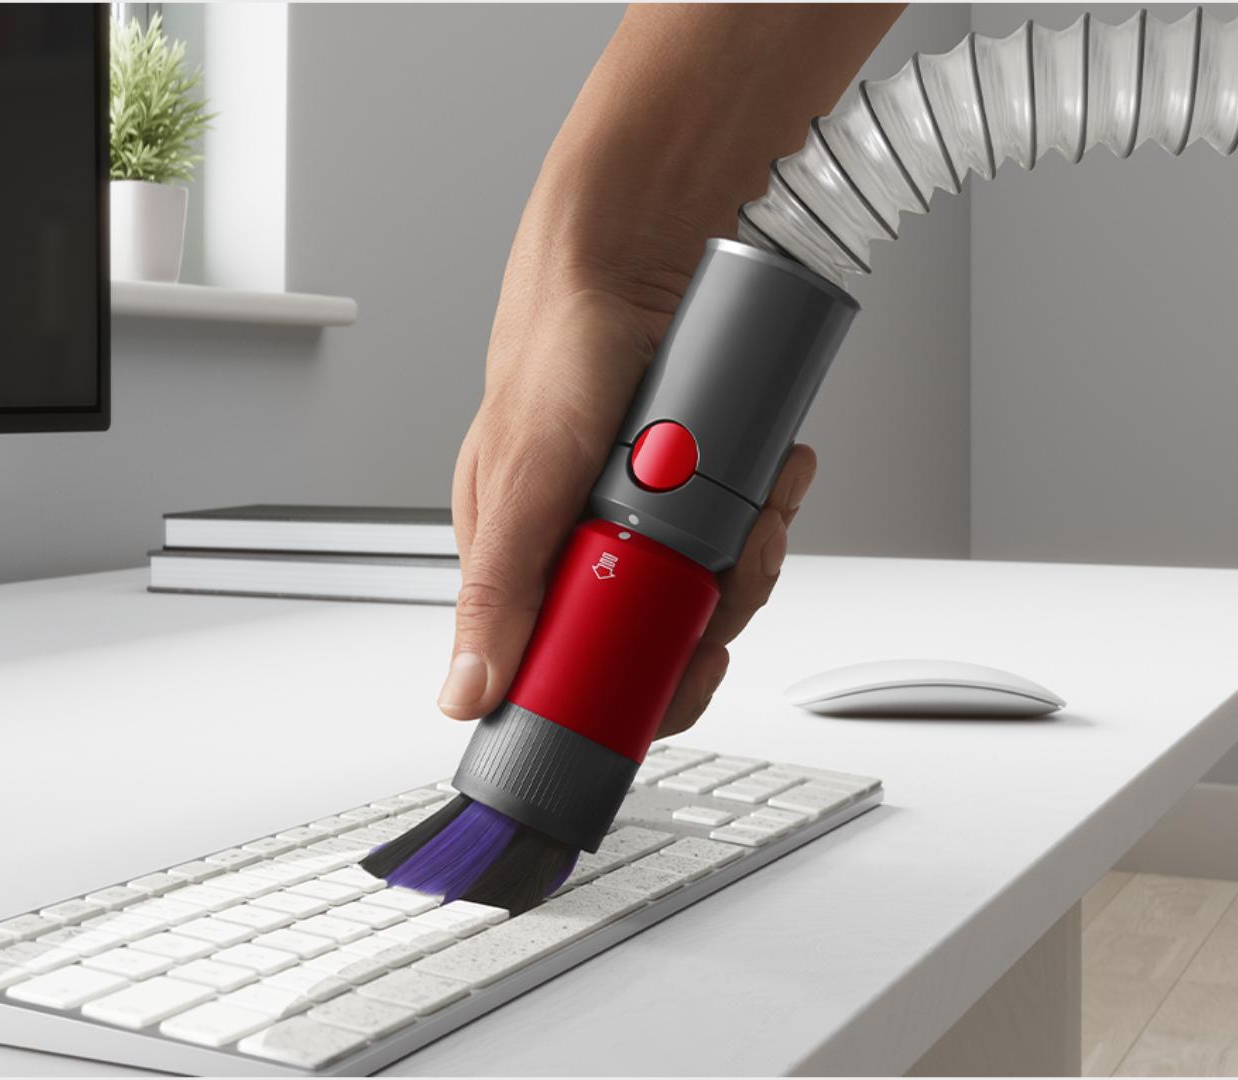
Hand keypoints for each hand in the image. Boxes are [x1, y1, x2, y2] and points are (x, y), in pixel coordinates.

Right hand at [436, 257, 817, 736]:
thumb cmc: (553, 357)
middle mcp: (586, 550)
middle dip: (715, 608)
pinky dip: (772, 506)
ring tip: (755, 501)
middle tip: (730, 563)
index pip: (580, 671)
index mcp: (526, 568)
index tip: (686, 673)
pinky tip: (773, 473)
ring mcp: (651, 520)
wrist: (634, 261)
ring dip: (754, 550)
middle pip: (666, 636)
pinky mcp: (704, 488)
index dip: (640, 689)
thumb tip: (464, 693)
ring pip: (717, 586)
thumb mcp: (518, 485)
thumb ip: (495, 593)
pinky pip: (749, 530)